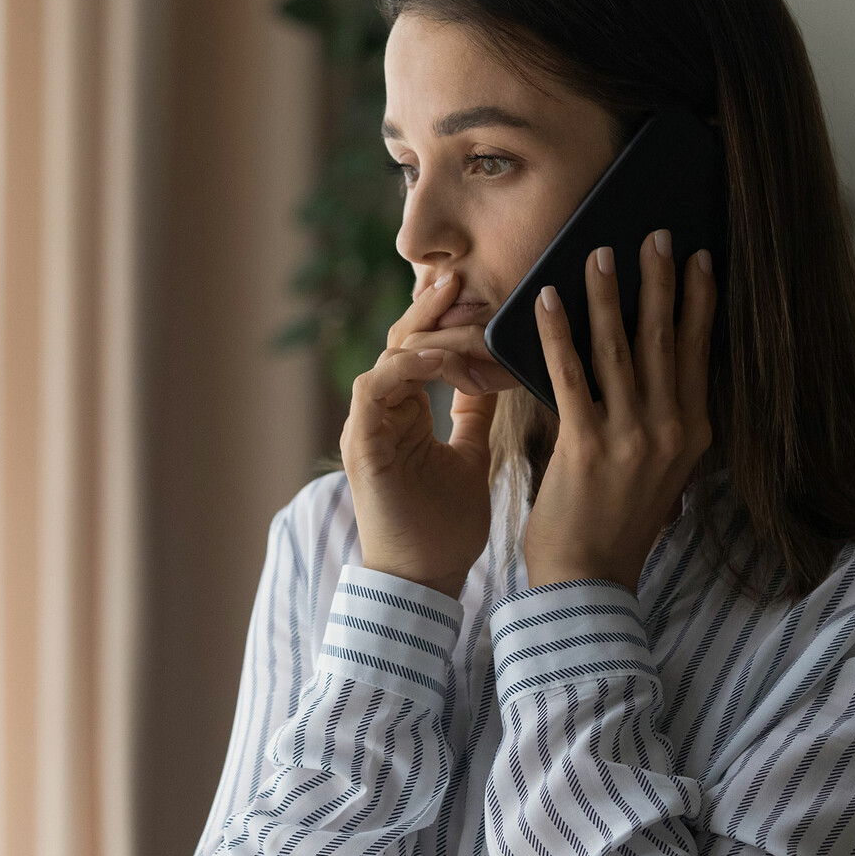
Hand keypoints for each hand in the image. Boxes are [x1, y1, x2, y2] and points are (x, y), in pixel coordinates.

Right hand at [340, 271, 514, 598]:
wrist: (425, 580)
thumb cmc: (446, 526)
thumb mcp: (471, 455)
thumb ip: (474, 414)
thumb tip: (493, 376)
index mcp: (405, 412)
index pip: (421, 348)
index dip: (445, 319)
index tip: (479, 290)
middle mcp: (382, 412)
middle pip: (400, 342)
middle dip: (430, 308)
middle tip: (460, 275)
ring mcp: (367, 426)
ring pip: (387, 357)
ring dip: (422, 332)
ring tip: (456, 307)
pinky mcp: (361, 444)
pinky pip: (374, 388)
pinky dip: (404, 368)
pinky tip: (438, 357)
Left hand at [522, 230, 715, 593]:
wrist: (589, 579)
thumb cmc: (617, 522)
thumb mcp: (661, 472)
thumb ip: (662, 422)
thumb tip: (653, 368)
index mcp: (692, 433)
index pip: (699, 353)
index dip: (700, 302)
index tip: (701, 259)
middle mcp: (670, 430)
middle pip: (665, 339)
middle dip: (661, 281)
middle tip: (656, 234)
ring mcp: (631, 437)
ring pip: (619, 348)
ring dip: (609, 295)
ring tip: (600, 253)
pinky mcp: (586, 444)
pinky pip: (569, 374)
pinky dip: (558, 333)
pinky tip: (548, 299)